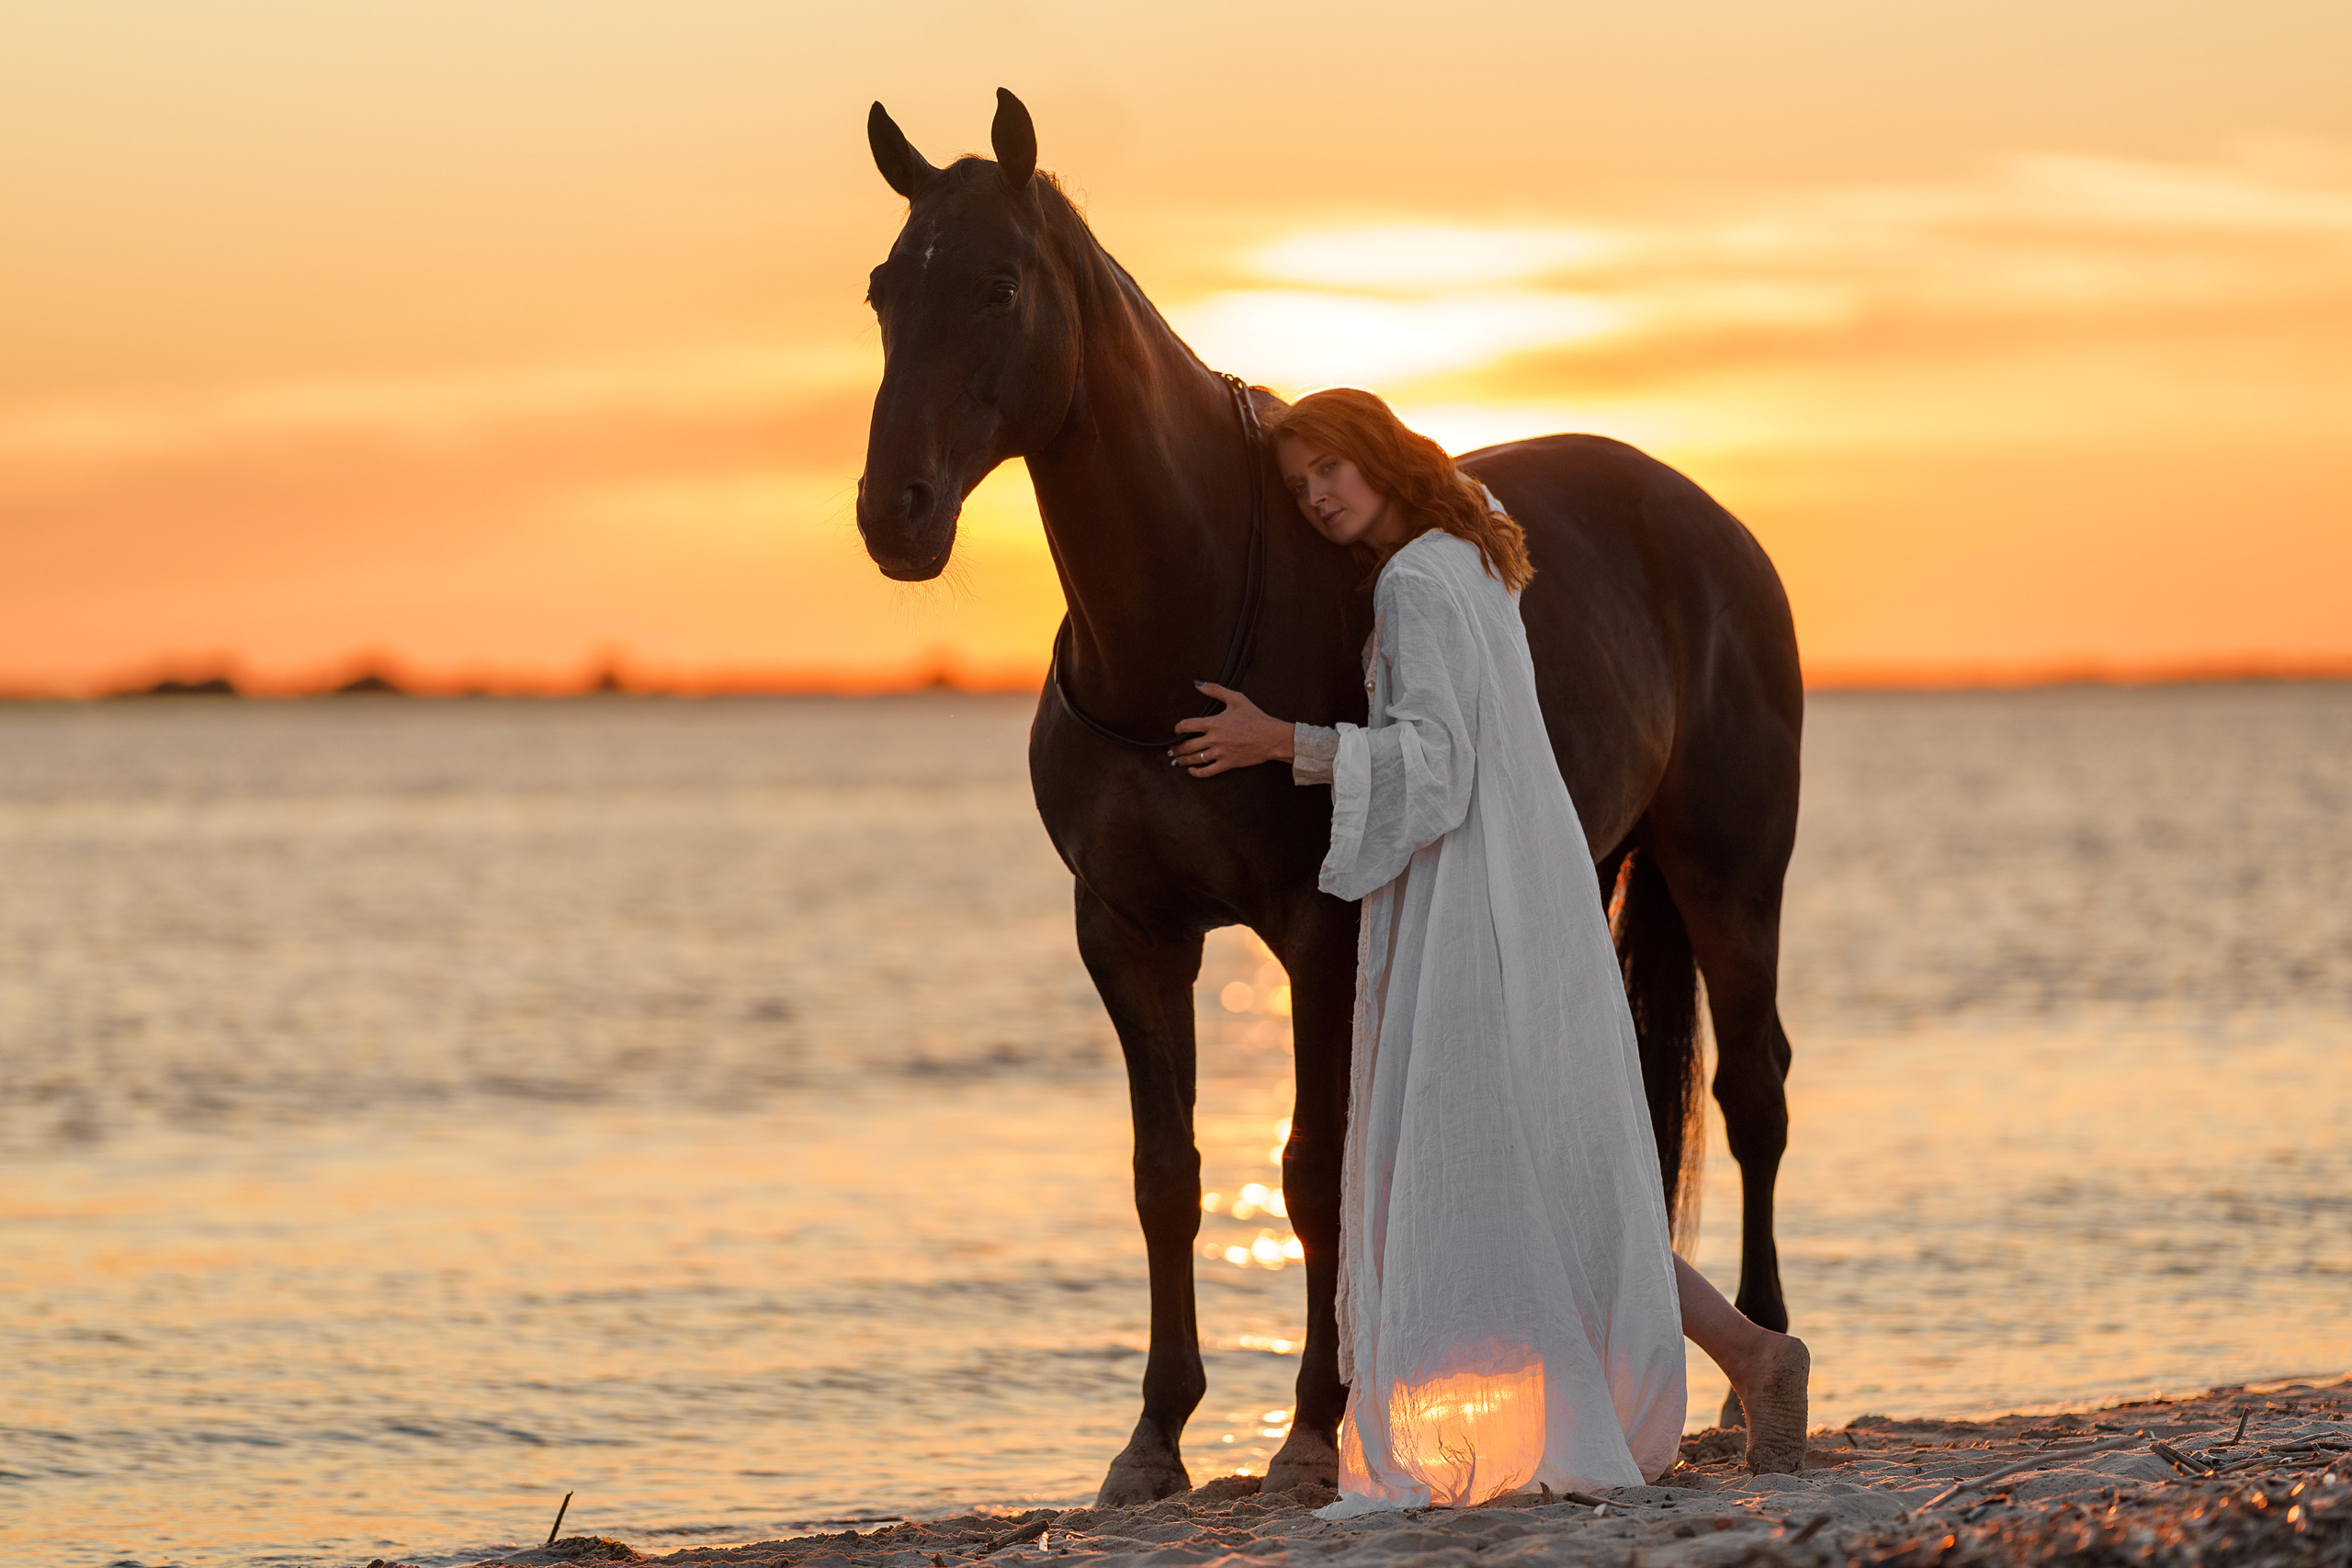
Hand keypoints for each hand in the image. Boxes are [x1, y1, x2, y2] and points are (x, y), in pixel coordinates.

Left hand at [1170, 682, 1293, 777]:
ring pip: (1195, 759)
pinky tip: (1191, 771)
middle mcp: (1214, 739)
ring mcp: (1220, 753)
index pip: (1187, 725)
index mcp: (1213, 723)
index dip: (1178, 728)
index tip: (1176, 730)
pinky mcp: (1227, 764)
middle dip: (1176, 749)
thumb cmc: (1256, 718)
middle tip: (1171, 750)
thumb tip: (1198, 683)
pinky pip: (1207, 771)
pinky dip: (1197, 773)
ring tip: (1176, 761)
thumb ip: (1215, 690)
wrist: (1271, 737)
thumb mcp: (1236, 699)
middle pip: (1187, 745)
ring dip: (1182, 761)